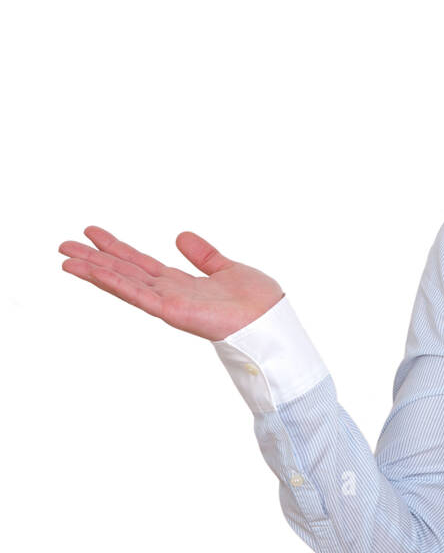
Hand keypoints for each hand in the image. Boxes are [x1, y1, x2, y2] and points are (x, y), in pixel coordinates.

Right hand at [58, 226, 284, 341]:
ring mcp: (168, 304)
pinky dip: (115, 283)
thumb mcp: (227, 268)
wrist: (272, 320)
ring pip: (123, 283)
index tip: (93, 232)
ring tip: (65, 259)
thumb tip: (181, 236)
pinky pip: (139, 295)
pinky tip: (94, 271)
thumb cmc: (258, 301)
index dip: (117, 248)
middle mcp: (169, 294)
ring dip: (94, 271)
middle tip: (63, 244)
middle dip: (94, 259)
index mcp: (181, 284)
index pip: (140, 263)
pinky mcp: (172, 312)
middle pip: (124, 272)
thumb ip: (204, 255)